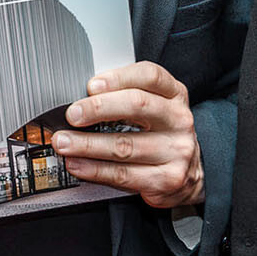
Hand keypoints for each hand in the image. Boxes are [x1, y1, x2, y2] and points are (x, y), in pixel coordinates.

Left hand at [54, 61, 203, 207]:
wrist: (192, 173)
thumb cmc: (163, 134)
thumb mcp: (155, 107)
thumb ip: (126, 96)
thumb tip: (81, 98)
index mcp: (175, 95)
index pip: (150, 76)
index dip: (118, 78)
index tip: (91, 85)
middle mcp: (179, 120)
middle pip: (137, 105)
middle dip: (98, 108)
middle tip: (72, 114)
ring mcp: (176, 151)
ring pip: (125, 145)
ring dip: (87, 144)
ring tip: (64, 142)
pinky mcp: (167, 179)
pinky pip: (123, 174)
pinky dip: (94, 170)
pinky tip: (77, 164)